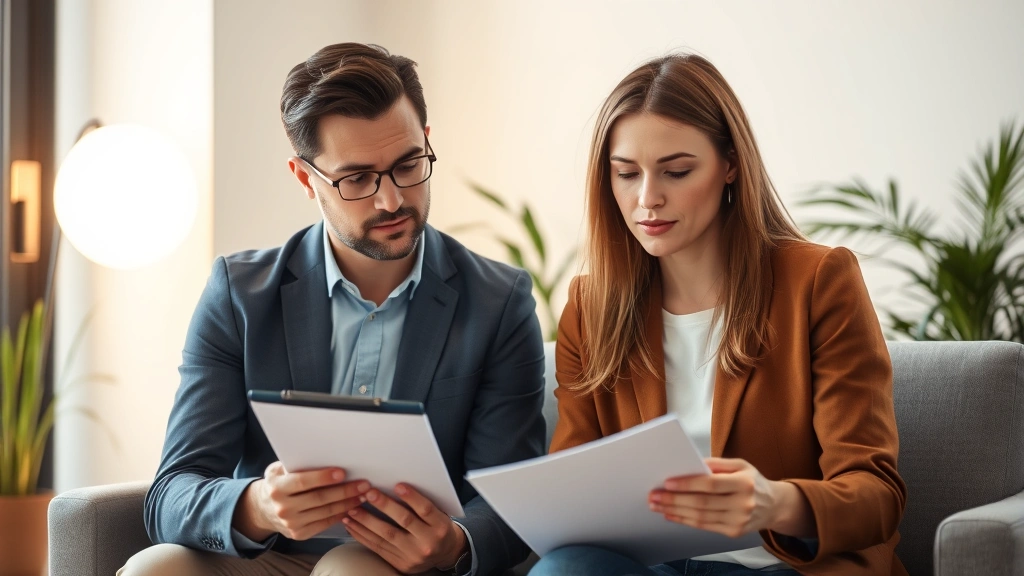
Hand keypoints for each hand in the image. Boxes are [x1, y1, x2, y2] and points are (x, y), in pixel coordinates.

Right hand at [233, 461, 370, 541]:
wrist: (263, 509)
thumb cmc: (278, 483)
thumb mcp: (278, 470)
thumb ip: (295, 464)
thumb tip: (323, 454)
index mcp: (277, 488)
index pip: (303, 482)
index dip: (323, 477)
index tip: (342, 472)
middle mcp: (283, 508)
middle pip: (319, 498)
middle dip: (344, 491)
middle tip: (364, 484)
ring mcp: (291, 523)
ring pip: (325, 512)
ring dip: (348, 503)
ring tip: (364, 495)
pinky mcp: (299, 534)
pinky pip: (324, 523)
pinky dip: (340, 515)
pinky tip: (353, 507)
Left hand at [342, 483, 467, 573]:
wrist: (444, 554)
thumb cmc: (439, 527)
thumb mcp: (439, 514)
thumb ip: (423, 503)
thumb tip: (396, 486)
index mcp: (440, 526)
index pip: (426, 510)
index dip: (412, 497)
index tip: (397, 485)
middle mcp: (428, 542)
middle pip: (405, 521)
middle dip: (384, 506)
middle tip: (369, 493)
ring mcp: (413, 555)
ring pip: (387, 536)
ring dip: (366, 522)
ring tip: (352, 510)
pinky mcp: (400, 564)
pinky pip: (378, 548)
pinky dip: (363, 536)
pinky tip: (353, 526)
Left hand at [648, 458, 814, 538]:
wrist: (775, 505)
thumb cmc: (752, 481)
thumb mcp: (740, 465)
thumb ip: (715, 464)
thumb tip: (689, 464)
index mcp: (744, 482)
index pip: (710, 484)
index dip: (687, 484)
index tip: (667, 482)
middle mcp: (743, 503)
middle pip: (702, 503)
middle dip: (674, 500)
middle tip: (653, 496)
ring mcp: (739, 520)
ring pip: (700, 517)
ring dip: (675, 511)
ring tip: (657, 506)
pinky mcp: (734, 532)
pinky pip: (704, 526)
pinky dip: (685, 521)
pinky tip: (672, 515)